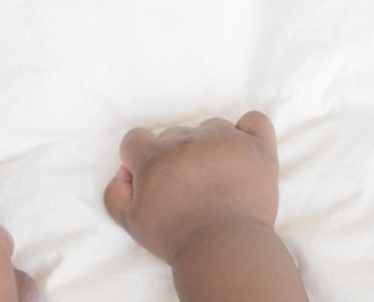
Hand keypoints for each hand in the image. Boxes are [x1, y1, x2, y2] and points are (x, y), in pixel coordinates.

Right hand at [103, 111, 279, 263]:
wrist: (226, 251)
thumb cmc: (177, 239)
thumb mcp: (131, 223)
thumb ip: (115, 191)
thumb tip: (126, 172)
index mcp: (155, 156)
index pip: (136, 139)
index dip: (140, 162)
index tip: (156, 184)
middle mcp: (188, 140)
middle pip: (173, 135)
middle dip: (175, 158)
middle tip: (188, 191)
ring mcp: (225, 140)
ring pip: (209, 128)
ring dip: (208, 148)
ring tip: (216, 181)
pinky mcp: (257, 147)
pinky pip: (253, 121)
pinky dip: (247, 133)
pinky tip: (241, 152)